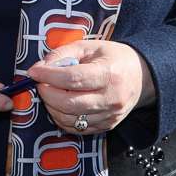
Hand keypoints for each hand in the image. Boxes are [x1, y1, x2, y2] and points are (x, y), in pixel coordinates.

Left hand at [27, 40, 155, 134]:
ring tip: (50, 93)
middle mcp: (111, 98)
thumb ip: (62, 54)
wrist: (141, 76)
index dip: (49, 76)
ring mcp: (110, 115)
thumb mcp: (88, 46)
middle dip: (47, 94)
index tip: (34, 72)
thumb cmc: (112, 58)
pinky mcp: (108, 126)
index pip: (73, 79)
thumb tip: (40, 68)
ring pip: (71, 120)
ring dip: (52, 108)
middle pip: (69, 104)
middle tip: (40, 83)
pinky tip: (60, 105)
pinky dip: (63, 119)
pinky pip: (78, 129)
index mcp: (108, 74)